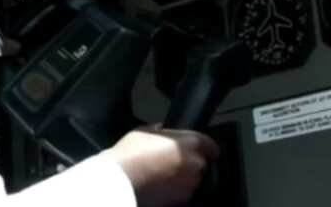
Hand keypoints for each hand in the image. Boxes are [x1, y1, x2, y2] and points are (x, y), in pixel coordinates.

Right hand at [103, 126, 220, 206]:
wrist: (119, 182)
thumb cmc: (130, 154)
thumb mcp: (145, 131)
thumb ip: (162, 131)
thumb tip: (164, 131)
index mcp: (191, 143)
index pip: (211, 145)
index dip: (203, 147)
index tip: (196, 149)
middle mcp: (196, 165)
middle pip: (201, 163)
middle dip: (190, 162)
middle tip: (171, 161)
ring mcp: (190, 186)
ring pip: (193, 180)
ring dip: (183, 177)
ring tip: (162, 174)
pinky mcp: (182, 202)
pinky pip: (183, 193)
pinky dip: (175, 190)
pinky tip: (159, 185)